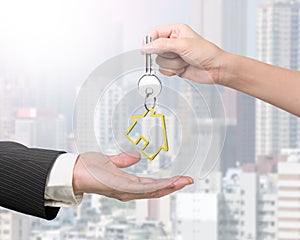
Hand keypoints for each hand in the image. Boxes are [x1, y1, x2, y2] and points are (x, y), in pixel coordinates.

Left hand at [72, 152, 193, 200]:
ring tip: (184, 181)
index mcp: (128, 183)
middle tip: (189, 180)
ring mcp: (125, 191)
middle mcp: (129, 190)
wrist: (74, 171)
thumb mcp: (110, 161)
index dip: (168, 182)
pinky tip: (168, 183)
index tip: (181, 178)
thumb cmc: (89, 168)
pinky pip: (142, 189)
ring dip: (170, 186)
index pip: (152, 184)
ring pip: (152, 191)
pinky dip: (157, 187)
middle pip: (156, 190)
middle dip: (174, 185)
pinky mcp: (120, 188)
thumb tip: (137, 156)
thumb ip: (124, 160)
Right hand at [143, 23, 226, 84]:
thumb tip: (147, 46)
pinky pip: (163, 70)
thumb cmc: (206, 53)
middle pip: (155, 49)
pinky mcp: (174, 67)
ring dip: (172, 64)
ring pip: (160, 61)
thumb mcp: (183, 45)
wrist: (215, 69)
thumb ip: (162, 45)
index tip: (147, 50)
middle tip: (178, 54)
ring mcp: (173, 56)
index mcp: (175, 31)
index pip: (154, 33)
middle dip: (167, 55)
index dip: (150, 41)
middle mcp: (173, 42)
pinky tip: (182, 68)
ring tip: (184, 61)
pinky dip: (172, 71)